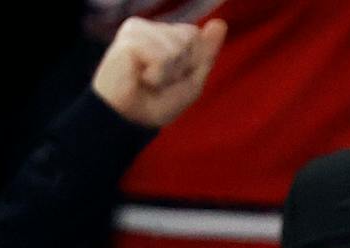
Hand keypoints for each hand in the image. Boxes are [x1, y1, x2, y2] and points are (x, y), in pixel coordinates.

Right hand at [90, 17, 226, 128]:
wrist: (129, 121)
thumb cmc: (156, 104)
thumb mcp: (191, 81)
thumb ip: (206, 53)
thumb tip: (220, 24)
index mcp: (163, 33)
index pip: (194, 35)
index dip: (190, 63)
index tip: (170, 78)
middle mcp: (149, 27)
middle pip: (189, 37)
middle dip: (180, 68)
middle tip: (157, 81)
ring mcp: (137, 30)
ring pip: (177, 46)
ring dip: (167, 73)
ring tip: (147, 81)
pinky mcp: (129, 39)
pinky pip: (162, 56)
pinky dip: (156, 75)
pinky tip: (139, 78)